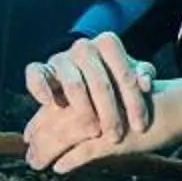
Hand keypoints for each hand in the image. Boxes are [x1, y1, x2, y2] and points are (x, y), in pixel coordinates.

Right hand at [25, 33, 155, 144]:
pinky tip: (49, 104)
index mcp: (108, 43)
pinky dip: (39, 88)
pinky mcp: (41, 68)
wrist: (84, 74)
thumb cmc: (114, 77)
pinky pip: (35, 74)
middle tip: (117, 136)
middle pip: (100, 83)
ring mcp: (61, 57)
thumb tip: (145, 83)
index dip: (135, 103)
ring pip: (73, 84)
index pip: (125, 75)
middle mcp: (84, 47)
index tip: (141, 127)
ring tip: (94, 131)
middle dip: (111, 113)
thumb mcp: (131, 74)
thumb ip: (143, 74)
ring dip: (85, 111)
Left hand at [35, 78, 181, 174]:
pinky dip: (72, 160)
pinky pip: (87, 151)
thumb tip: (72, 122)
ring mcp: (103, 117)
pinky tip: (60, 168)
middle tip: (30, 158)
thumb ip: (93, 110)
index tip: (27, 137)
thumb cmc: (150, 103)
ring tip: (39, 164)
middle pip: (57, 119)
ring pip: (66, 134)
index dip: (39, 121)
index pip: (57, 102)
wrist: (180, 105)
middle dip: (41, 140)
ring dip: (49, 151)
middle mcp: (93, 95)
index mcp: (92, 84)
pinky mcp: (115, 138)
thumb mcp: (118, 102)